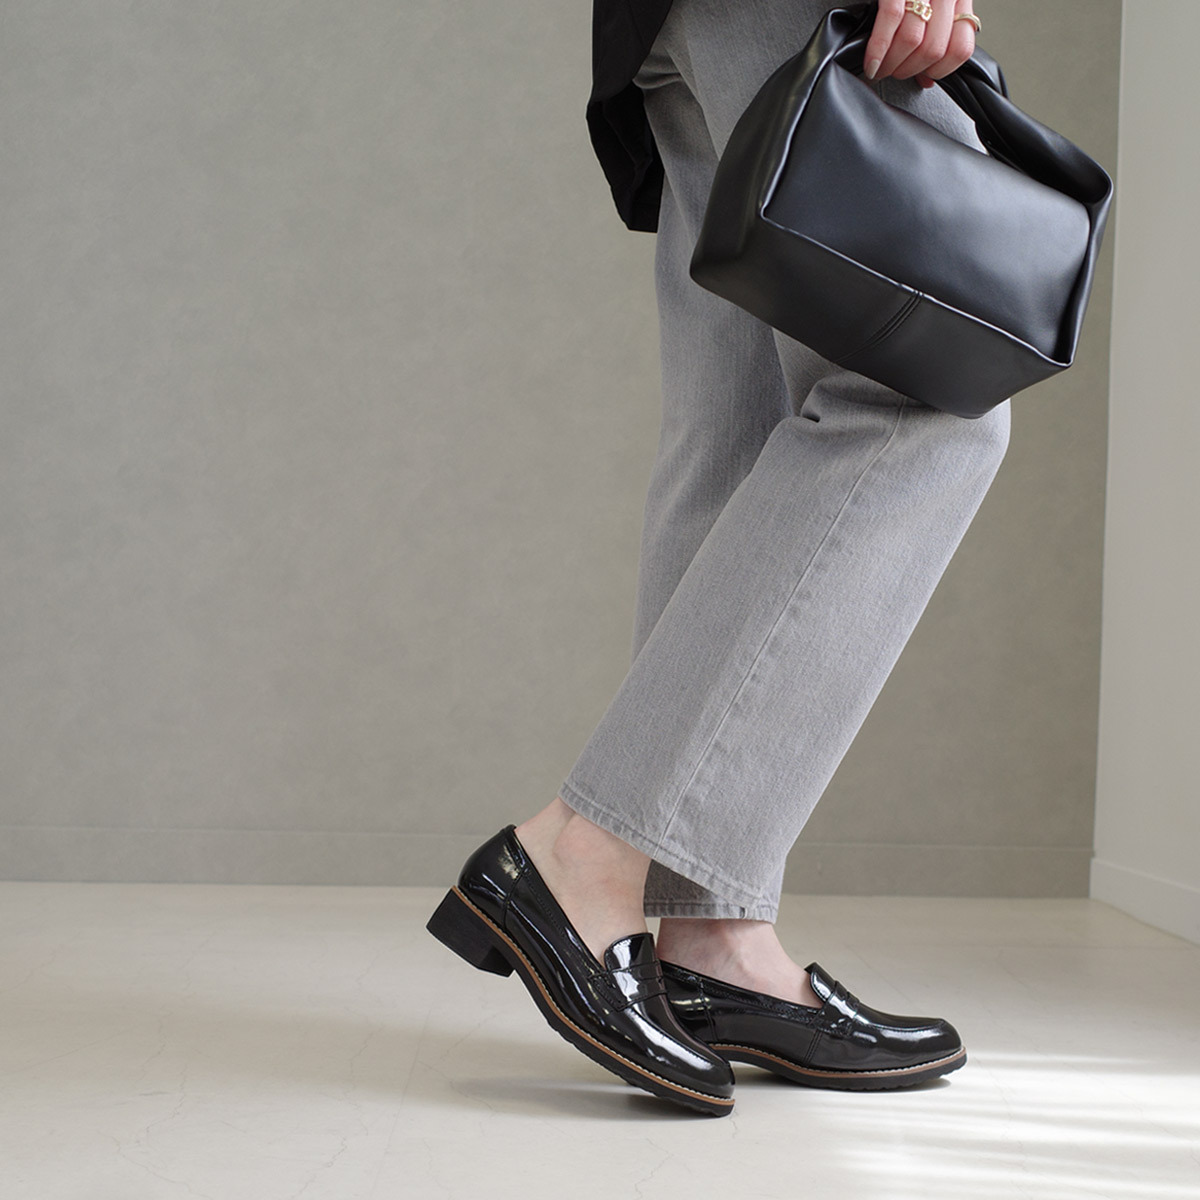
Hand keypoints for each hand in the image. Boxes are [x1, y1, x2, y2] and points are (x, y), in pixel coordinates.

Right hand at [863, 0, 977, 89]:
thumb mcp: (936, 4)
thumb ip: (936, 39)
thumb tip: (926, 79)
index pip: (961, 48)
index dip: (940, 71)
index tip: (921, 77)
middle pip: (933, 50)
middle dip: (908, 70)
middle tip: (893, 72)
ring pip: (913, 41)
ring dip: (891, 64)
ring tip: (880, 68)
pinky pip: (890, 20)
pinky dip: (878, 48)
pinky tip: (871, 62)